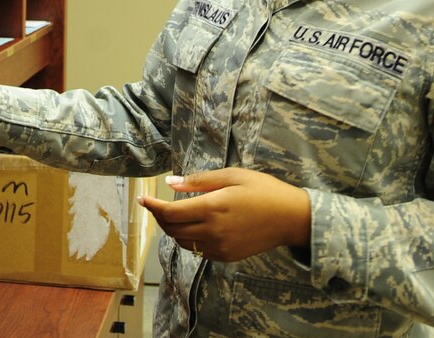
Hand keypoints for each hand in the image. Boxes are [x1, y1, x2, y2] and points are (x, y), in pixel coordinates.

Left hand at [136, 167, 309, 262]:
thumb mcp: (232, 176)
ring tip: (173, 214)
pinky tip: (193, 226)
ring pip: (182, 241)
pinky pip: (197, 250)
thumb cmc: (263, 190)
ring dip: (172, 228)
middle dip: (160, 216)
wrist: (291, 218)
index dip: (152, 206)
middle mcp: (212, 231)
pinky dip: (188, 238)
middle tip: (156, 204)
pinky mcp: (225, 256)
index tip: (142, 199)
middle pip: (172, 228)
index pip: (170, 212)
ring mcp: (219, 247)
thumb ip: (198, 181)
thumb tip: (171, 183)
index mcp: (212, 208)